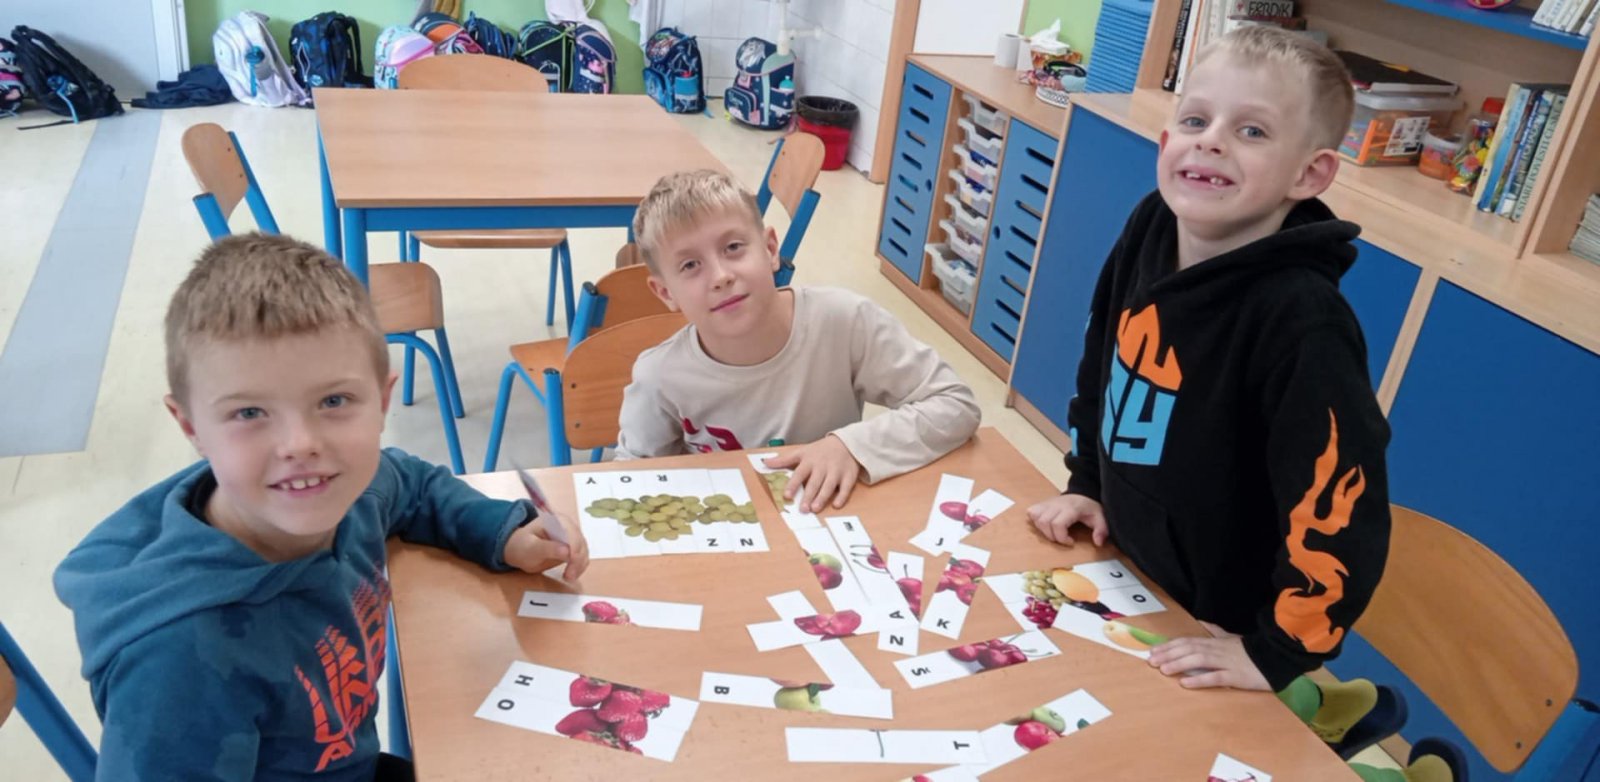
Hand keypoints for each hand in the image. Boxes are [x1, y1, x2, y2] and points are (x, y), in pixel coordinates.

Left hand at [503, 514, 589, 580]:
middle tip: (569, 576)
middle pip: (580, 542)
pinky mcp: (573, 549)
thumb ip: (548, 548)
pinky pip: (581, 558)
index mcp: (557, 521)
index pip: (571, 533)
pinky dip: (579, 567)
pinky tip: (571, 575)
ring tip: (569, 577)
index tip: (571, 563)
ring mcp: (572, 538)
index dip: (574, 548)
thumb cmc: (522, 546)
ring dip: (580, 565)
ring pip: (584, 551)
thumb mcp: (531, 548)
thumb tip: (567, 551)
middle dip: (578, 560)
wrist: (519, 550)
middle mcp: (568, 527)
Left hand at [763, 435, 862, 512]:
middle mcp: (822, 466)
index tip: (787, 495)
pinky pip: (846, 488)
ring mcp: (836, 471)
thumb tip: (765, 462)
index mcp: (810, 461)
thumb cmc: (820, 450)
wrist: (846, 442)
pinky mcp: (849, 476)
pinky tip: (836, 505)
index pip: (799, 473)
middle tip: (803, 509)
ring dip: (822, 497)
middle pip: (814, 482)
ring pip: (829, 485)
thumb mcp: (802, 451)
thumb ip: (784, 459)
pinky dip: (842, 496)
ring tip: (815, 508)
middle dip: (809, 496)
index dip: (793, 485)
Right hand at [1026, 493, 1108, 546]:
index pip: (1057, 524)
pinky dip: (1035, 521)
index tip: (1071, 542)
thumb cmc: (1089, 508)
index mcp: (1070, 508)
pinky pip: (1031, 512)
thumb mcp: (1100, 518)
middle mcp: (1056, 504)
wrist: (1082, 494)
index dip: (1062, 537)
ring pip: (1036, 518)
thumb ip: (1101, 530)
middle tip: (1062, 538)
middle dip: (1052, 536)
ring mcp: (1047, 503)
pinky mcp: (1042, 503)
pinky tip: (1045, 525)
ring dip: (1043, 530)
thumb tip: (1098, 543)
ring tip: (1054, 532)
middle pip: (1044, 522)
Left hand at [1147, 624, 1270, 690]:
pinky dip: (1199, 679)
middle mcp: (1217, 650)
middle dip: (1169, 655)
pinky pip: (1215, 677)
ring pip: (1199, 661)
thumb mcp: (1231, 638)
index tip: (1153, 652)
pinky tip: (1186, 683)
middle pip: (1189, 650)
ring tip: (1163, 670)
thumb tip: (1202, 621)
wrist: (1277, 658)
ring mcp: (1226, 663)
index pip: (1187, 642)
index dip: (1169, 646)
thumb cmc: (1252, 651)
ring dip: (1179, 665)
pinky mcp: (1236, 676)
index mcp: (1215, 642)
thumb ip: (1215, 631)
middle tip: (1151, 662)